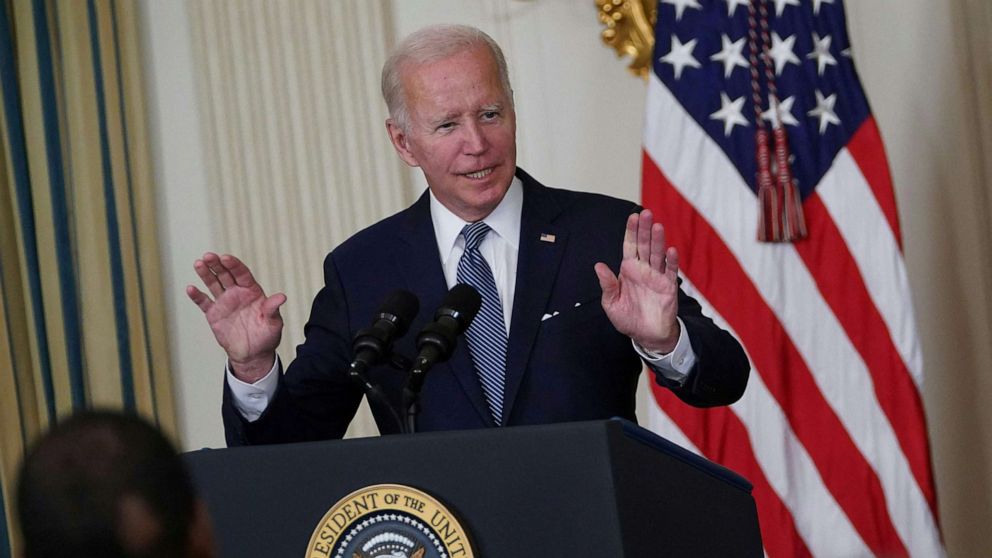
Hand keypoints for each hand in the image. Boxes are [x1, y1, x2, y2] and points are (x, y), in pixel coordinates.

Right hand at [186, 253, 285, 381]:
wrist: (253, 354)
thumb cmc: (267, 336)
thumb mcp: (273, 323)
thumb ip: (273, 309)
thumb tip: (282, 297)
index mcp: (252, 291)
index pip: (242, 274)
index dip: (234, 265)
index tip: (225, 258)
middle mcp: (237, 293)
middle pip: (225, 274)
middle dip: (217, 264)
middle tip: (208, 256)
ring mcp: (224, 302)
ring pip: (213, 284)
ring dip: (206, 273)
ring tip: (198, 264)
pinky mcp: (214, 314)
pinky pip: (204, 302)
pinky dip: (197, 296)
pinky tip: (191, 288)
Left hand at [594, 210, 680, 352]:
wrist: (646, 335)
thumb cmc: (627, 318)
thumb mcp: (611, 303)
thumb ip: (607, 284)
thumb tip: (598, 265)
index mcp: (628, 270)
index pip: (629, 246)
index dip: (631, 231)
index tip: (633, 216)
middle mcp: (643, 269)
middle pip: (644, 245)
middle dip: (645, 229)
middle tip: (646, 213)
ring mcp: (657, 276)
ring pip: (658, 254)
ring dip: (658, 240)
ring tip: (658, 226)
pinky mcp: (668, 286)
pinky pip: (671, 271)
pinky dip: (671, 261)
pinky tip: (670, 251)